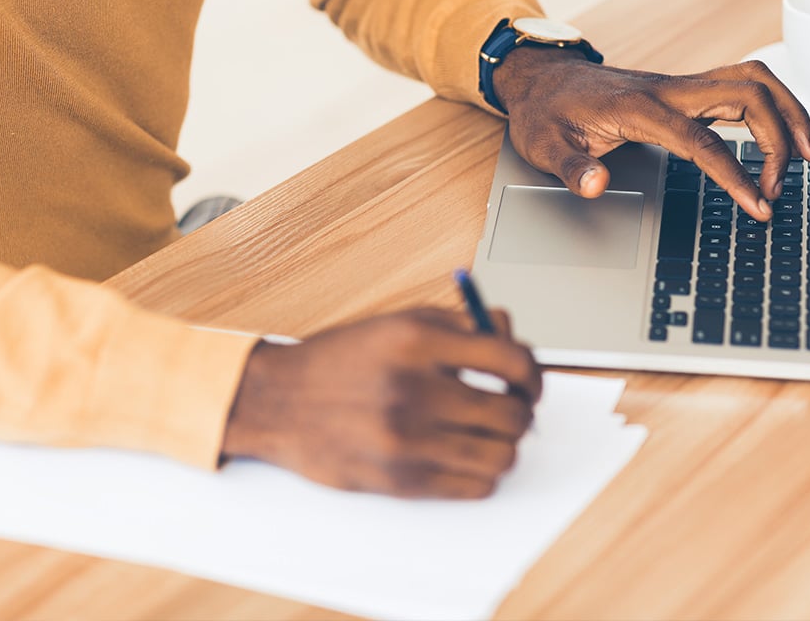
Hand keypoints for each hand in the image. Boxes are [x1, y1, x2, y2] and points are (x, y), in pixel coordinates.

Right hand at [221, 308, 541, 498]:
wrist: (277, 402)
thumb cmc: (340, 361)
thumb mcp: (396, 323)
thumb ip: (459, 323)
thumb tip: (511, 334)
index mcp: (417, 341)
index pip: (510, 360)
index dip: (532, 373)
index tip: (529, 381)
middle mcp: (414, 389)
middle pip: (512, 414)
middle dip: (521, 413)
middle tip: (510, 409)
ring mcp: (407, 439)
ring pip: (501, 457)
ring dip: (504, 447)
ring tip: (487, 436)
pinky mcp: (400, 479)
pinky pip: (475, 487)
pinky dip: (481, 474)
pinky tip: (464, 456)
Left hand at [494, 46, 809, 219]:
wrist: (542, 78)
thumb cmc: (546, 113)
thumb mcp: (544, 145)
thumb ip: (571, 168)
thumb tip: (596, 186)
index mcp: (640, 108)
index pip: (703, 141)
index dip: (736, 174)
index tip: (759, 205)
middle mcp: (670, 89)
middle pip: (748, 94)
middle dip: (778, 138)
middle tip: (780, 187)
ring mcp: (682, 86)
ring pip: (754, 80)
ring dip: (788, 112)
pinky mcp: (687, 90)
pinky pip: (744, 86)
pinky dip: (774, 106)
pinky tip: (784, 136)